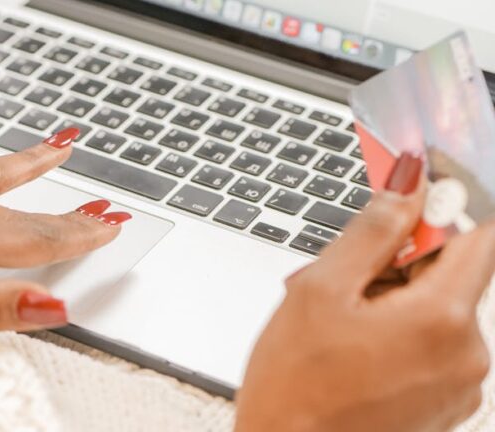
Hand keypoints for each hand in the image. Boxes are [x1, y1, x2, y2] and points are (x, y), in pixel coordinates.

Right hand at [235, 153, 494, 431]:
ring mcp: (459, 385)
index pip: (476, 233)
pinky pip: (432, 346)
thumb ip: (372, 232)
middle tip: (344, 277)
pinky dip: (399, 334)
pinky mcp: (445, 405)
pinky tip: (353, 349)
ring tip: (339, 323)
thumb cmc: (294, 386)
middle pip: (451, 275)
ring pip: (436, 310)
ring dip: (394, 300)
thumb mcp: (320, 291)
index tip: (414, 194)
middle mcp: (467, 355)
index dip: (444, 205)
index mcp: (441, 320)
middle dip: (400, 262)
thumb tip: (407, 185)